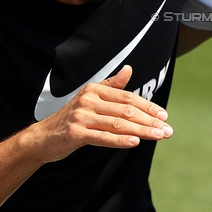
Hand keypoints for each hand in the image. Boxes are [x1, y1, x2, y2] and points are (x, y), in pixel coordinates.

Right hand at [35, 65, 170, 162]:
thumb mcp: (91, 97)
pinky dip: (120, 140)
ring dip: (142, 131)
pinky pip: (102, 137)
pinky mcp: (75, 133)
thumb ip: (112, 85)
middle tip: (167, 130)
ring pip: (118, 124)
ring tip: (159, 136)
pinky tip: (135, 142)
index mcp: (94, 89)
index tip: (164, 115)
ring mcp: (81, 116)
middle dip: (149, 121)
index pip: (127, 97)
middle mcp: (88, 100)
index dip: (148, 106)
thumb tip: (129, 69)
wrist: (44, 136)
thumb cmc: (73, 117)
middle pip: (126, 111)